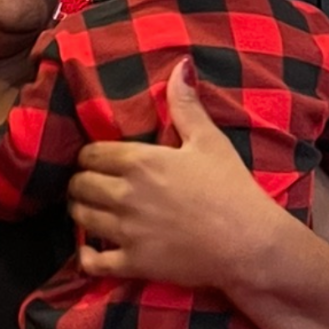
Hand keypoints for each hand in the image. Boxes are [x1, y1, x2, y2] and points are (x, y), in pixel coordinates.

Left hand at [67, 59, 281, 288]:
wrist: (249, 243)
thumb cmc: (231, 188)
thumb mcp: (209, 140)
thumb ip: (186, 105)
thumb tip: (180, 65)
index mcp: (139, 162)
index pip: (90, 155)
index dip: (89, 157)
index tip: (95, 161)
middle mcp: (124, 194)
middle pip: (79, 185)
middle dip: (80, 183)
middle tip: (89, 185)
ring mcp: (125, 231)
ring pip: (80, 217)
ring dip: (79, 212)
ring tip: (88, 210)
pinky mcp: (132, 263)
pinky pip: (92, 261)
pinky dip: (84, 255)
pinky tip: (89, 249)